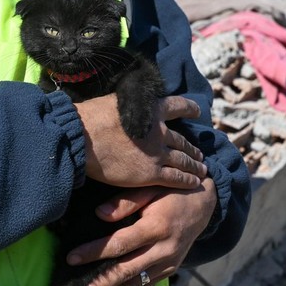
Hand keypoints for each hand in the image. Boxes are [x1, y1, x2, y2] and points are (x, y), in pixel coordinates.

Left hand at [67, 178, 216, 285]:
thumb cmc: (173, 192)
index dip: (94, 252)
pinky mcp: (172, 268)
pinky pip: (148, 282)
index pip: (119, 244)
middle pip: (127, 270)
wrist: (205, 204)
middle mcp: (165, 249)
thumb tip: (99, 214)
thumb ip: (125, 202)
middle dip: (100, 280)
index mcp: (157, 227)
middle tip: (78, 285)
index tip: (72, 256)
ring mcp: (170, 262)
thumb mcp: (151, 189)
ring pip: (137, 281)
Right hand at [74, 95, 206, 188]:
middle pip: (182, 141)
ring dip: (194, 165)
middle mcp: (159, 131)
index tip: (197, 112)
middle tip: (200, 154)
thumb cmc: (92, 118)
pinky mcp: (152, 173)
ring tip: (201, 169)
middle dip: (192, 148)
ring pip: (184, 160)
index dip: (189, 109)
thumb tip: (129, 108)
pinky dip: (188, 180)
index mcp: (151, 109)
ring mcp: (158, 153)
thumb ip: (131, 108)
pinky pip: (176, 178)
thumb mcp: (117, 102)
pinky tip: (194, 183)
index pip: (177, 106)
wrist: (83, 139)